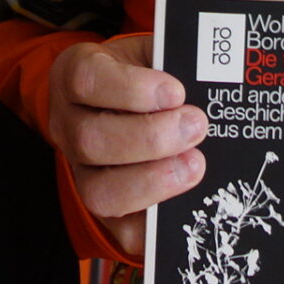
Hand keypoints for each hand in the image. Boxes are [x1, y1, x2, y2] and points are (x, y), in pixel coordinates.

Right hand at [47, 33, 207, 258]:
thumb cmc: (147, 74)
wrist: (127, 103)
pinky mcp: (103, 212)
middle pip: (92, 140)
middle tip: (196, 127)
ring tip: (195, 164)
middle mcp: (68, 126)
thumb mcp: (154, 53)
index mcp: (75, 75)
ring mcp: (80, 172)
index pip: (87, 80)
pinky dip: (157, 221)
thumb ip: (175, 60)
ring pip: (100, 190)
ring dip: (153, 181)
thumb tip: (214, 79)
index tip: (176, 92)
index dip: (131, 90)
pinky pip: (123, 230)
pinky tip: (187, 201)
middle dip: (151, 137)